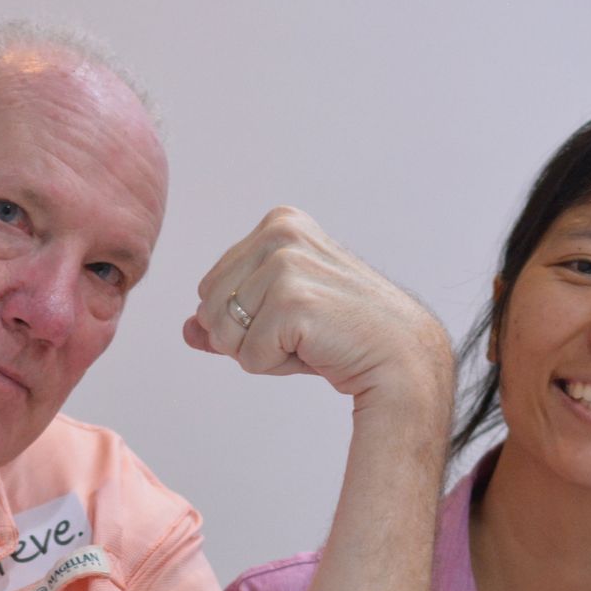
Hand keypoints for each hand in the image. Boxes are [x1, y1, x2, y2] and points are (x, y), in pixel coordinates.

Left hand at [183, 207, 452, 410]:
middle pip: (209, 307)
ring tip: (310, 340)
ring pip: (225, 334)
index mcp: (279, 223)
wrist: (401, 358)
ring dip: (263, 353)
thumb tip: (188, 329)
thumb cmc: (344, 335)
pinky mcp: (292, 301)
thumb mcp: (280, 316)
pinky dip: (276, 367)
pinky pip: (248, 357)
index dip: (246, 318)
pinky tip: (316, 351)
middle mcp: (279, 233)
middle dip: (246, 336)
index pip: (211, 286)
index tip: (297, 316)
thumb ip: (230, 316)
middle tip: (303, 332)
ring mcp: (286, 265)